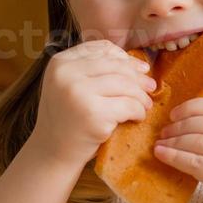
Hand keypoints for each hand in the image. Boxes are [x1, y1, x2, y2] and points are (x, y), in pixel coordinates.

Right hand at [27, 39, 155, 168]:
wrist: (53, 152)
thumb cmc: (67, 119)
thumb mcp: (70, 85)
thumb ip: (93, 70)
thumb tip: (140, 65)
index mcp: (60, 62)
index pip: (101, 49)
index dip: (125, 57)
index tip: (140, 69)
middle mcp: (67, 74)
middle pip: (116, 66)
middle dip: (138, 77)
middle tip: (150, 87)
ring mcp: (79, 93)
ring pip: (126, 85)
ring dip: (141, 96)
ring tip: (146, 104)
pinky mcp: (94, 114)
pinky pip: (129, 106)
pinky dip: (138, 111)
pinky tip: (138, 117)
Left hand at [152, 98, 202, 202]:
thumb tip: (184, 116)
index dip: (193, 107)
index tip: (174, 114)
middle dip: (181, 125)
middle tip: (164, 131)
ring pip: (200, 141)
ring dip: (175, 140)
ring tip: (161, 143)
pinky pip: (195, 162)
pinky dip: (175, 156)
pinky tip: (162, 155)